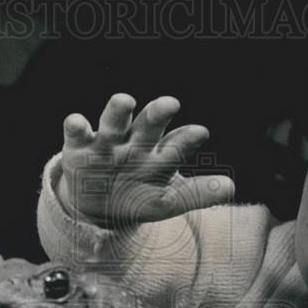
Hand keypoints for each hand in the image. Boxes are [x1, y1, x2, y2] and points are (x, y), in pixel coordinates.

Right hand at [56, 93, 234, 224]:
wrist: (96, 207)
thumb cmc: (136, 196)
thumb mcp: (166, 201)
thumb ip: (197, 193)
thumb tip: (231, 188)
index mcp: (159, 154)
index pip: (177, 143)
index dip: (187, 138)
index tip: (200, 133)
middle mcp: (136, 142)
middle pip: (149, 124)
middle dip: (158, 113)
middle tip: (170, 104)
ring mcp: (107, 142)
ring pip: (114, 121)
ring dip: (118, 110)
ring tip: (125, 100)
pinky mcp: (79, 147)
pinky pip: (76, 132)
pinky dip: (75, 125)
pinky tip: (77, 121)